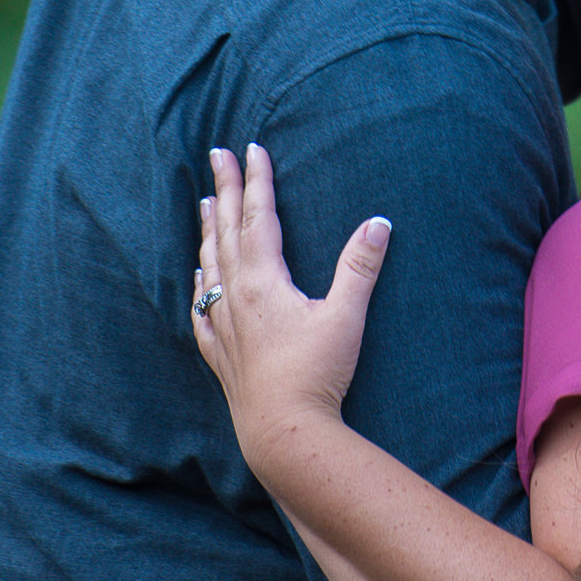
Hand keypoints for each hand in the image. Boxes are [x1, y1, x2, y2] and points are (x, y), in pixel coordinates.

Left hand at [191, 144, 393, 465]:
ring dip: (208, 230)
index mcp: (264, 281)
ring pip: (211, 264)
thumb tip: (379, 223)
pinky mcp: (220, 353)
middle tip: (217, 154)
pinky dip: (201, 283)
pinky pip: (202, 307)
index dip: (256, 181)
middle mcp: (236, 296)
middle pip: (227, 231)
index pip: (258, 217)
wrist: (283, 431)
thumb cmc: (316, 374)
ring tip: (203, 203)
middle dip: (223, 190)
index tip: (252, 149)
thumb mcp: (346, 317)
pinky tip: (200, 276)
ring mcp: (224, 325)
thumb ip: (360, 268)